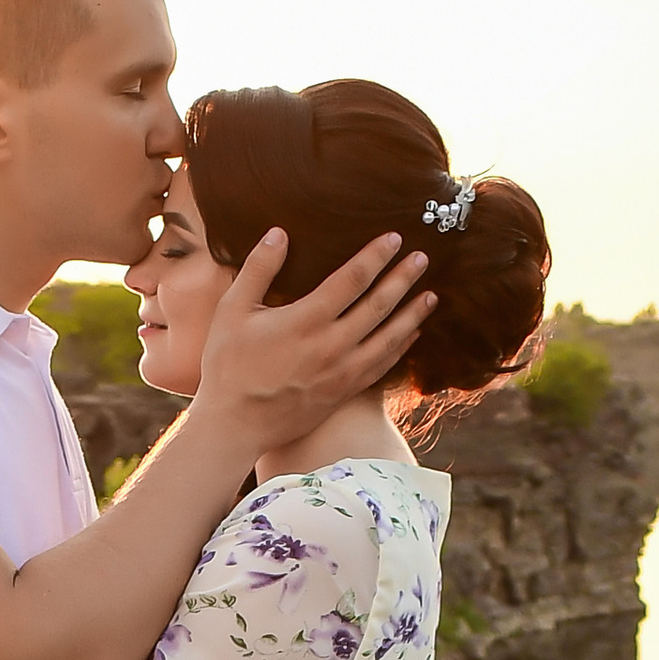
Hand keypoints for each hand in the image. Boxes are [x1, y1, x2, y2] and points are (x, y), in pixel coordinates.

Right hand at [193, 228, 436, 440]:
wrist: (234, 426)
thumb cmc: (228, 366)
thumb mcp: (232, 310)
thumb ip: (258, 269)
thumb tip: (279, 233)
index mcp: (306, 320)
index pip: (352, 279)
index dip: (376, 255)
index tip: (394, 238)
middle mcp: (332, 345)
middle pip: (379, 305)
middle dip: (403, 278)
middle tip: (423, 258)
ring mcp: (342, 372)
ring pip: (389, 338)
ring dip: (412, 314)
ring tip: (430, 295)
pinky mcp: (344, 393)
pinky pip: (382, 366)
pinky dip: (400, 348)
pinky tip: (411, 335)